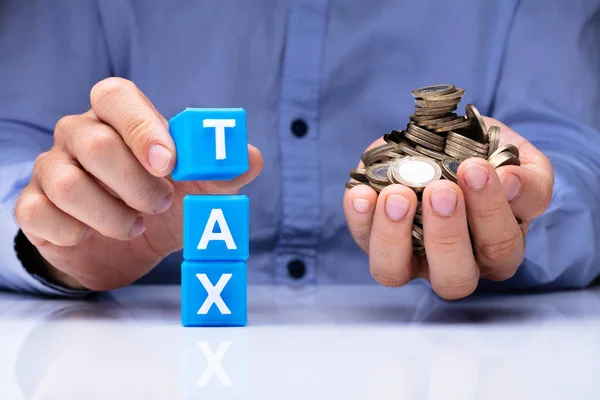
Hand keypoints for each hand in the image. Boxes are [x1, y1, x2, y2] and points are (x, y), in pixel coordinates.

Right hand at [15, 78, 262, 290]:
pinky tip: (94, 237)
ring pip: (65, 182)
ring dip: (111, 214)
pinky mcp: (35, 207)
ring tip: (136, 226)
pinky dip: (75, 232)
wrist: (130, 251)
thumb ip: (224, 173)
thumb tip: (250, 159)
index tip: (169, 162)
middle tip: (161, 203)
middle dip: (135, 182)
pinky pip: (40, 214)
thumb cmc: (166, 207)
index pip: (115, 95)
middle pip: (93, 141)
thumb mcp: (200, 192)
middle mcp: (80, 136)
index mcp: (120, 119)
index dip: (141, 126)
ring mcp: (52, 169)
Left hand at [343, 117, 553, 298]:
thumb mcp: (518, 161)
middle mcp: (452, 264)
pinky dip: (358, 217)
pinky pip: (361, 237)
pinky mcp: (372, 237)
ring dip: (393, 234)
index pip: (499, 248)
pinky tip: (363, 192)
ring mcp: (408, 257)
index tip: (476, 168)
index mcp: (496, 250)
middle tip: (441, 190)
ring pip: (393, 272)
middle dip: (446, 235)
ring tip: (398, 194)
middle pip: (453, 277)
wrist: (445, 141)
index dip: (489, 212)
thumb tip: (511, 184)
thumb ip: (529, 180)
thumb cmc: (487, 158)